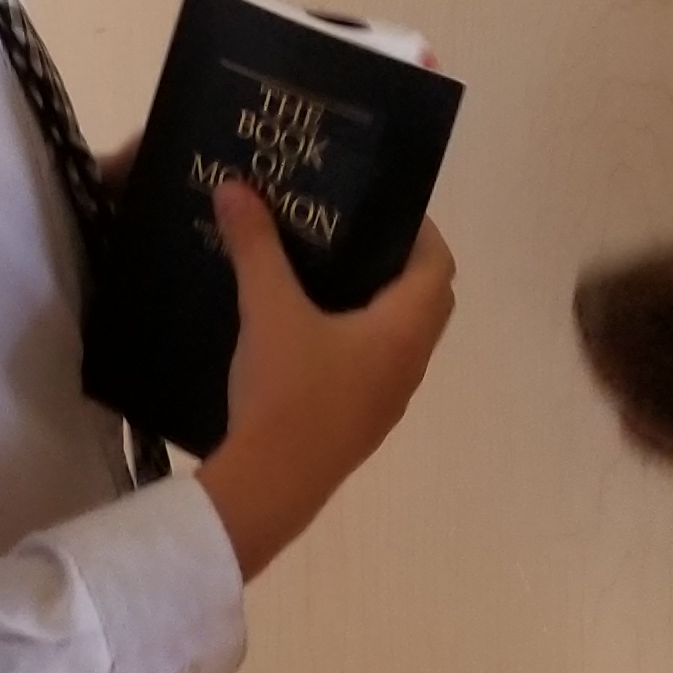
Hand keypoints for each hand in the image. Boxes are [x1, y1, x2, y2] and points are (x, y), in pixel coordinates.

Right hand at [196, 180, 455, 584]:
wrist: (271, 486)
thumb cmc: (286, 391)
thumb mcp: (267, 309)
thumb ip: (256, 246)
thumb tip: (235, 185)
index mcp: (404, 329)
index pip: (437, 265)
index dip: (419, 229)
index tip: (381, 205)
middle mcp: (409, 363)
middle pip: (425, 300)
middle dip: (396, 263)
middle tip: (350, 233)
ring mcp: (388, 399)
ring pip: (399, 336)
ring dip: (376, 304)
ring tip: (325, 272)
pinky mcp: (362, 423)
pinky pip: (375, 365)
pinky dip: (357, 338)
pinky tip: (307, 329)